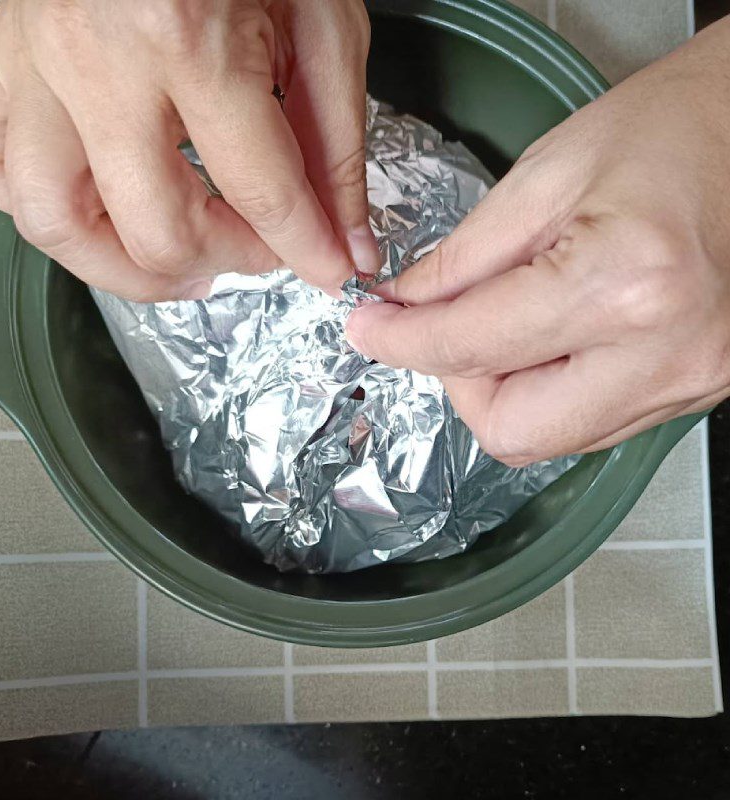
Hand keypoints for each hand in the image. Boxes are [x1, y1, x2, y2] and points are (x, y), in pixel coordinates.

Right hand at [0, 0, 378, 299]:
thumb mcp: (322, 27)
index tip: (331, 270)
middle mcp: (99, 60)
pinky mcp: (3, 62)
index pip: (261, 192)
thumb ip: (336, 146)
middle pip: (155, 228)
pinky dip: (33, 205)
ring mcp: (37, 63)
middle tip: (255, 249)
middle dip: (225, 259)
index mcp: (190, 38)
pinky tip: (90, 203)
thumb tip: (346, 238)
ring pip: (52, 220)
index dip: (308, 249)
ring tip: (175, 261)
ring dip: (123, 266)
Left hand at [346, 18, 729, 465]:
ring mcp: (689, 383)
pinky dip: (545, 389)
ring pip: (548, 436)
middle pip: (509, 430)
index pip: (469, 348)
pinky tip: (548, 334)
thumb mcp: (546, 176)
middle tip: (443, 327)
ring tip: (506, 318)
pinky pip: (588, 420)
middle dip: (457, 383)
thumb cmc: (677, 127)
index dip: (399, 341)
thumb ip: (461, 259)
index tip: (369, 328)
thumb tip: (404, 310)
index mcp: (624, 287)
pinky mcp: (695, 389)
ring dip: (501, 388)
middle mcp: (665, 356)